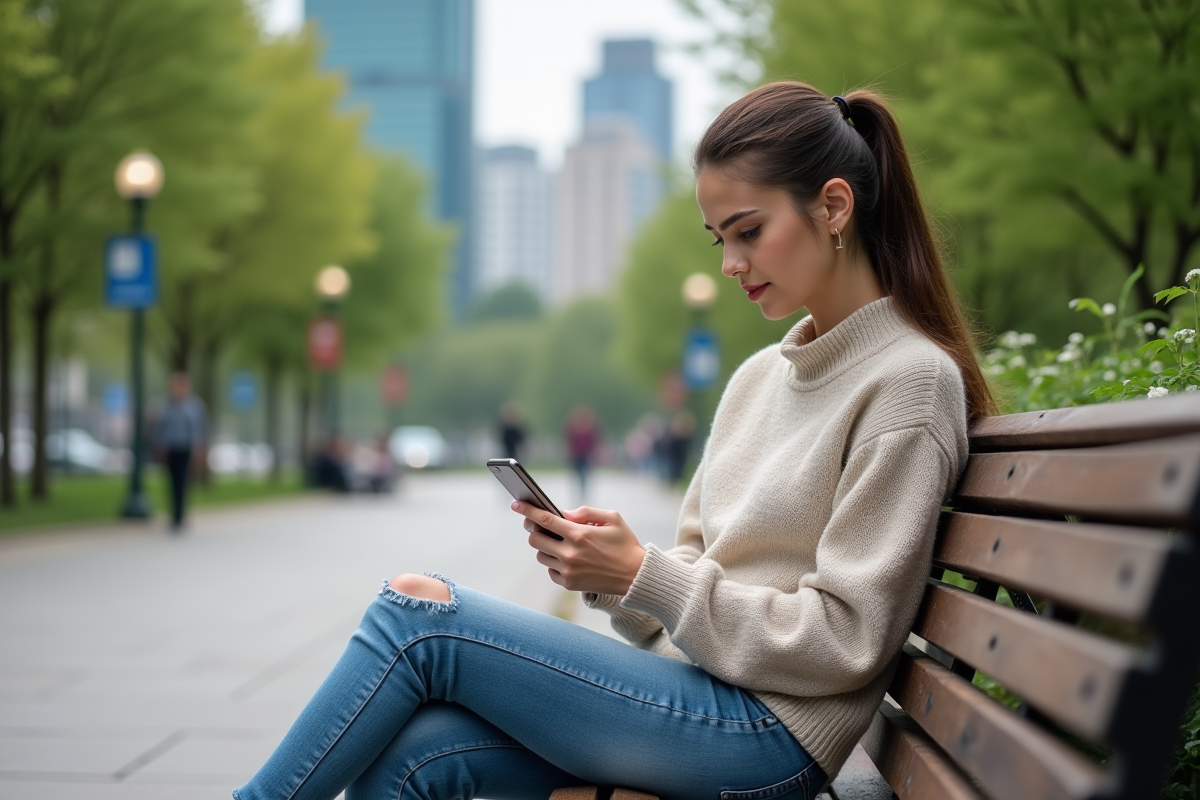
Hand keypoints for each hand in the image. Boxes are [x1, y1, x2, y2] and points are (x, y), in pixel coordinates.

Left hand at [511, 501, 646, 594]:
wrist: (636, 575)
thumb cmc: (624, 543)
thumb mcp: (612, 518)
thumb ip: (585, 512)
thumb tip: (562, 513)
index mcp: (580, 534)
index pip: (544, 519)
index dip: (527, 510)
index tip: (516, 504)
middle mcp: (570, 553)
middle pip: (535, 539)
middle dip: (534, 529)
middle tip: (539, 525)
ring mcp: (568, 571)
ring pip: (540, 555)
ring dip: (544, 546)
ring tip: (558, 542)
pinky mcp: (569, 584)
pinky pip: (550, 570)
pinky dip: (553, 562)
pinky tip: (566, 558)